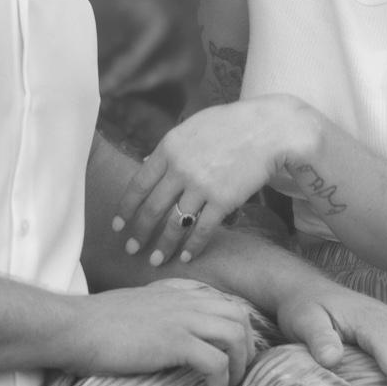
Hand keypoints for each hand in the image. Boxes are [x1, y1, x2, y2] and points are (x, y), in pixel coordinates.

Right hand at [52, 279, 256, 385]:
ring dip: (236, 369)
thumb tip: (165, 342)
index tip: (227, 360)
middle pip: (240, 317)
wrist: (72, 327)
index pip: (225, 303)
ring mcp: (181, 319)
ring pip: (236, 336)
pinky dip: (218, 384)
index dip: (235, 333)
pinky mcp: (174, 341)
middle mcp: (184, 301)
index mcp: (175, 293)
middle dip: (245, 351)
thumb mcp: (134, 311)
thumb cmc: (93, 326)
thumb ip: (156, 317)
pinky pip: (217, 362)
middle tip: (231, 379)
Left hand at [111, 98, 314, 267]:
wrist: (268, 128)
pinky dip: (192, 247)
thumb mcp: (192, 127)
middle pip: (152, 208)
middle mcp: (181, 168)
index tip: (118, 226)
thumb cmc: (230, 125)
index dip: (126, 208)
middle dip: (139, 233)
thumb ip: (169, 147)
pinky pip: (202, 229)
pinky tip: (186, 258)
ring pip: (175, 224)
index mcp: (169, 147)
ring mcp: (201, 185)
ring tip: (155, 261)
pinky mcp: (223, 200)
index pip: (139, 183)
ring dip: (163, 246)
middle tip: (130, 250)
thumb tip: (146, 161)